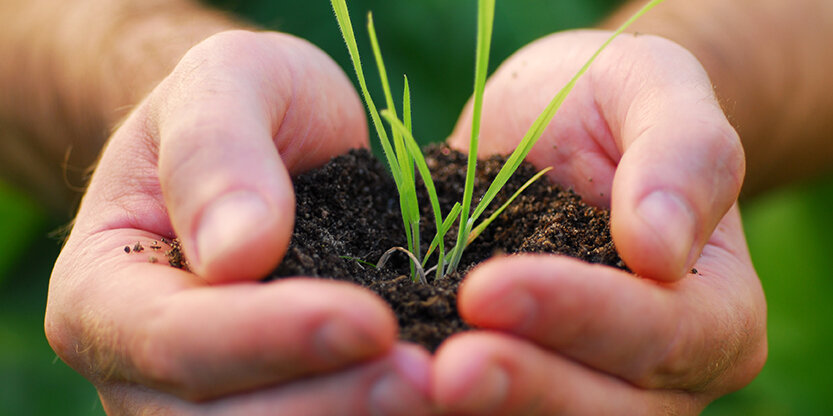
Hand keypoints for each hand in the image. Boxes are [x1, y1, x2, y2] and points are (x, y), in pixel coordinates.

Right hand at [45, 30, 431, 414]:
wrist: (268, 144)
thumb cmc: (239, 104)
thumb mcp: (225, 82)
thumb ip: (215, 150)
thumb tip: (235, 254)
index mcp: (103, 290)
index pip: (170, 339)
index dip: (268, 338)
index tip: (370, 320)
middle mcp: (140, 368)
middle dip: (326, 404)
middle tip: (426, 377)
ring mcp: (200, 399)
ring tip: (439, 388)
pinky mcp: (270, 401)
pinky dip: (372, 414)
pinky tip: (434, 396)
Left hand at [435, 30, 765, 413]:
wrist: (556, 130)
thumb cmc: (615, 105)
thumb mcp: (658, 89)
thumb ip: (683, 154)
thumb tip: (662, 250)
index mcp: (715, 312)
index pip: (660, 333)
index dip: (578, 315)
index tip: (489, 289)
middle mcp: (663, 375)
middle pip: (604, 409)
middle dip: (524, 390)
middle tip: (446, 372)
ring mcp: (590, 388)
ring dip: (482, 413)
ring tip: (407, 383)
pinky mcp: (523, 382)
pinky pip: (493, 409)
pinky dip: (443, 406)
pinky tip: (393, 380)